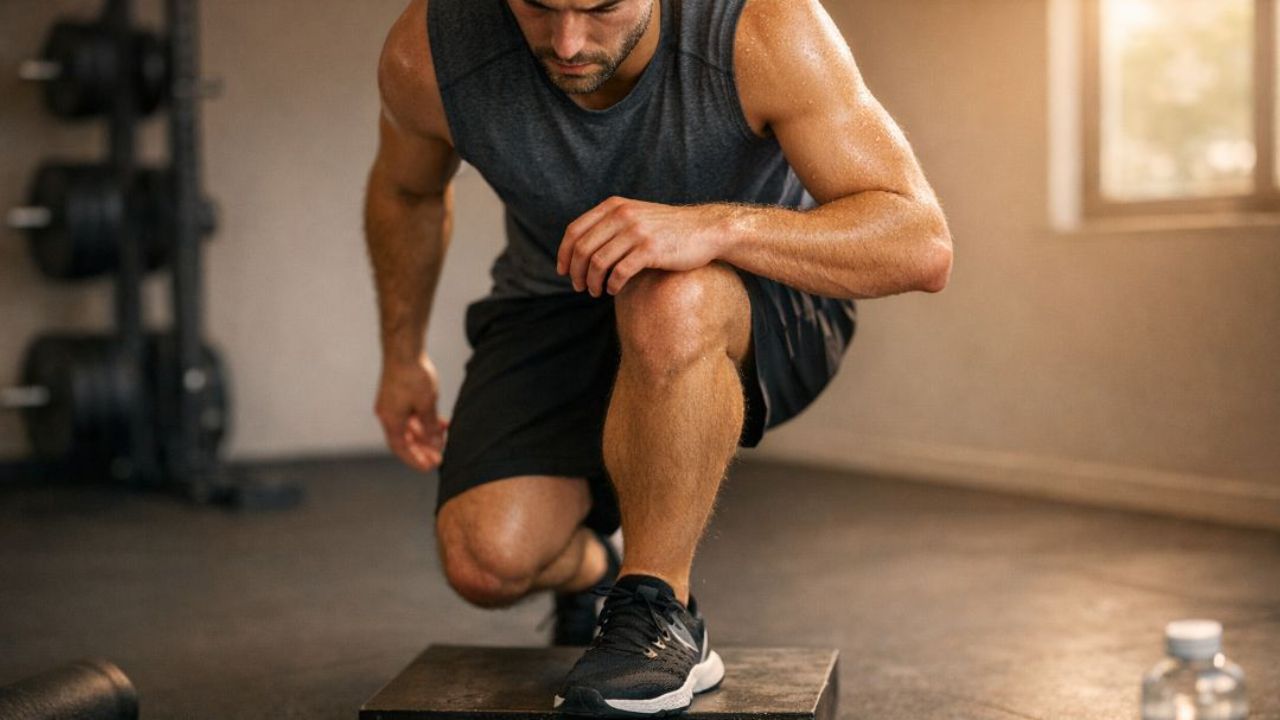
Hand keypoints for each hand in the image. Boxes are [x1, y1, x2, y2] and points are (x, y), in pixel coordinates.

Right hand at [374, 353, 449, 471]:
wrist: (404, 350)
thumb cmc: (413, 376)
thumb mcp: (427, 404)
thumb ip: (430, 426)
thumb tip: (434, 443)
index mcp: (391, 420)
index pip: (401, 448)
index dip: (415, 460)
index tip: (430, 467)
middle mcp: (388, 415)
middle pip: (405, 439)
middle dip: (422, 449)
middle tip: (439, 457)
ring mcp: (391, 405)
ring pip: (409, 427)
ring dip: (426, 434)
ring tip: (444, 439)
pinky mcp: (397, 396)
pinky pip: (411, 415)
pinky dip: (424, 420)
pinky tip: (440, 422)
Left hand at [556, 197, 732, 296]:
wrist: (706, 229)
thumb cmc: (669, 229)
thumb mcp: (636, 216)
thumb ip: (611, 225)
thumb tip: (580, 249)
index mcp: (614, 206)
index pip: (575, 230)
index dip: (563, 253)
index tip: (563, 271)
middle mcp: (622, 216)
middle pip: (583, 249)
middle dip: (576, 272)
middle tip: (579, 287)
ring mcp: (637, 232)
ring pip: (598, 262)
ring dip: (592, 282)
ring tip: (595, 292)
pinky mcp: (650, 250)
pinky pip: (620, 272)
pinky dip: (612, 285)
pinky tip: (613, 291)